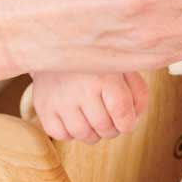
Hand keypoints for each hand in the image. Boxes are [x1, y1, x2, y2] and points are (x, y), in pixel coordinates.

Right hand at [31, 71, 148, 142]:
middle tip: (108, 117)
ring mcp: (60, 98)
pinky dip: (70, 132)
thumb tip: (134, 119)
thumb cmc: (97, 63)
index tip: (127, 121)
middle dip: (112, 128)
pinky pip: (61, 135)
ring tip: (91, 117)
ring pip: (84, 135)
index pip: (123, 114)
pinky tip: (73, 116)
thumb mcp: (123, 68)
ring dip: (93, 132)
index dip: (128, 124)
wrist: (56, 46)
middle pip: (105, 128)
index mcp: (105, 74)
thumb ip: (138, 93)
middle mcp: (81, 87)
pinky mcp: (43, 106)